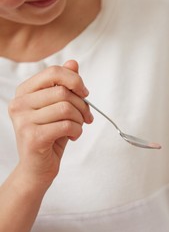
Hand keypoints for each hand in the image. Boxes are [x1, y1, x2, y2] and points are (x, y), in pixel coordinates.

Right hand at [8, 60, 92, 192]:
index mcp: (24, 92)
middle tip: (86, 117)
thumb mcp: (59, 107)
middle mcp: (19, 103)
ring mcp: (23, 120)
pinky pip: (66, 125)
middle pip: (63, 91)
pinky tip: (72, 137)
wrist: (37, 168)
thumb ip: (65, 85)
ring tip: (76, 128)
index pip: (53, 72)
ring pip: (66, 108)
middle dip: (82, 105)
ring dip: (80, 120)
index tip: (85, 93)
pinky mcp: (32, 137)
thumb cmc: (50, 135)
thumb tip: (73, 63)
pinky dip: (77, 131)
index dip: (75, 80)